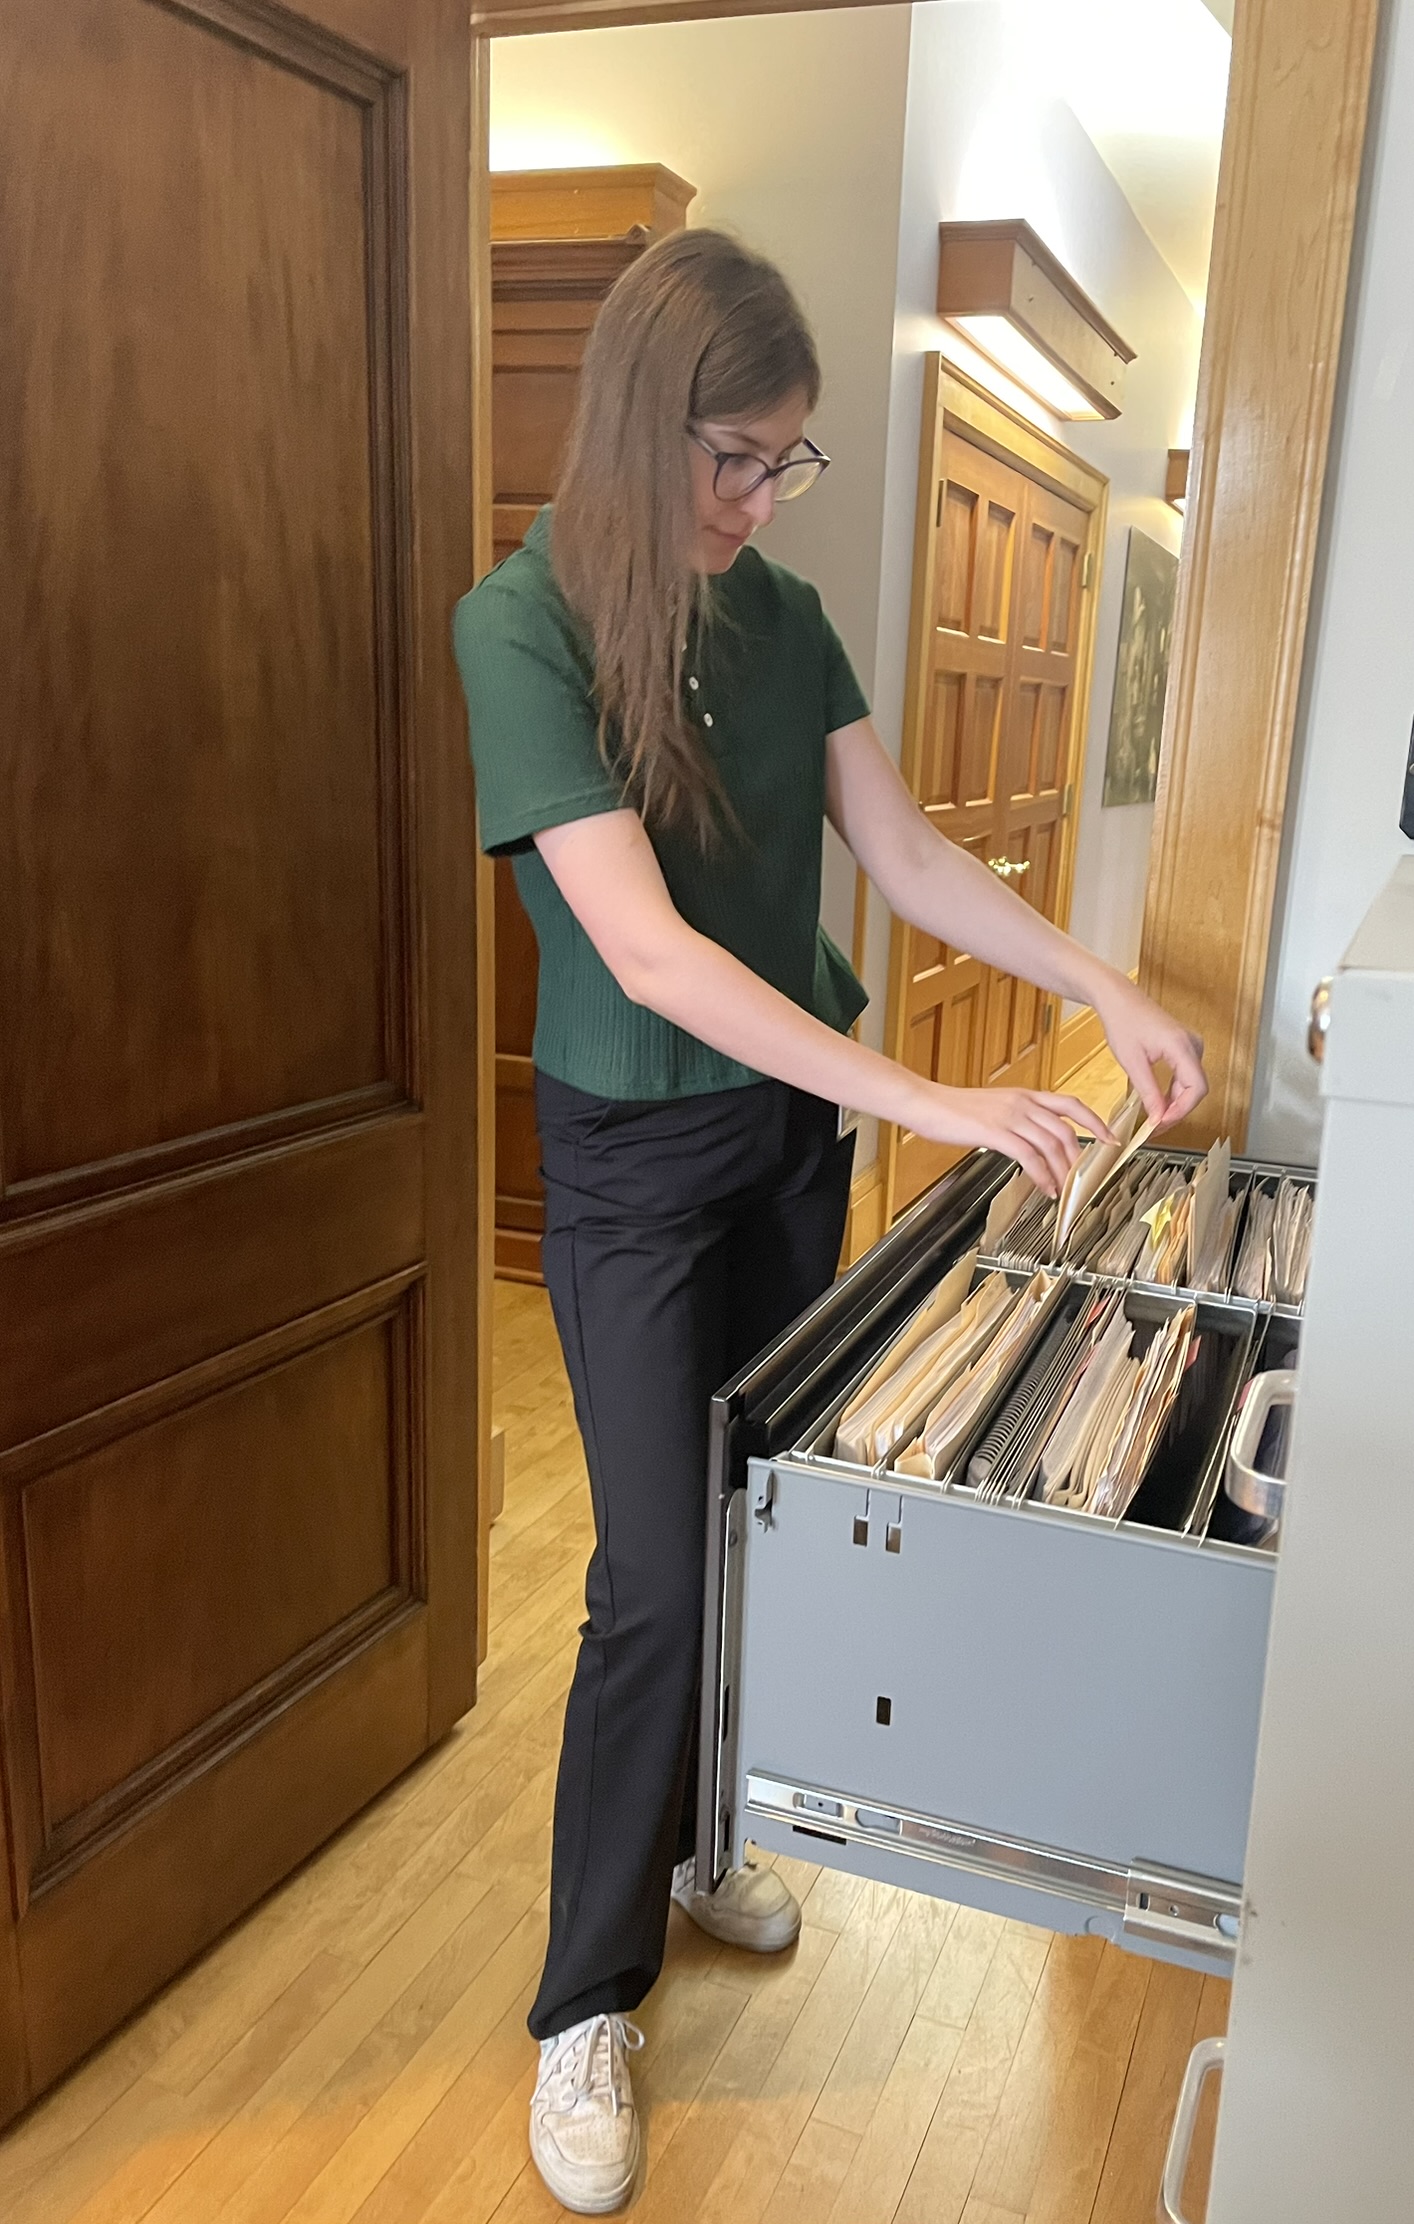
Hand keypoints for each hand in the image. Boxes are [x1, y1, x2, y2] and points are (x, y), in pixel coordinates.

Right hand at [908, 1084, 1115, 1198]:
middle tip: (1085, 1179)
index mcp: (1025, 1095)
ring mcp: (1010, 1116)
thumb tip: (1032, 1141)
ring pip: (1051, 1145)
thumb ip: (1016, 1119)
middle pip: (1065, 1130)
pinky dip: (1042, 1175)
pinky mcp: (995, 1132)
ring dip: (1063, 1172)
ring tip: (1065, 1190)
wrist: (925, 1102)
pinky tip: (1045, 1187)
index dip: (1094, 1121)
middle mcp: (1022, 1103)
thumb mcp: (993, 1107)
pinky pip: (1029, 1156)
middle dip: (1080, 1158)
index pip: (1070, 1104)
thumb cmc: (953, 1108)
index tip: (1109, 1138)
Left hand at [1091, 974, 1207, 1128]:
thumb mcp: (1132, 1062)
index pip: (1196, 1088)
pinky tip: (1159, 1103)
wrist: (1119, 1000)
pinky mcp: (1184, 1048)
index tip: (1162, 1123)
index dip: (1181, 1111)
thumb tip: (1158, 1117)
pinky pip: (1186, 1077)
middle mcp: (1192, 1045)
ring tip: (1155, 1119)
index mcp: (1181, 1046)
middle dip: (1178, 1111)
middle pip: (1196, 1089)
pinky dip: (1174, 1093)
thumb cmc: (1123, 1021)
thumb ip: (1148, 1092)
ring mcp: (1190, 1046)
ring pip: (1192, 1085)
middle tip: (1156, 1127)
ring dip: (1176, 1104)